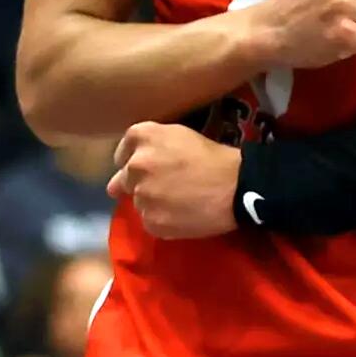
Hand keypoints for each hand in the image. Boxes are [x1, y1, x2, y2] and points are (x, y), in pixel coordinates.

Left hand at [107, 122, 240, 239]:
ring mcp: (142, 195)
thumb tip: (121, 175)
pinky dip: (161, 219)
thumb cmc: (212, 154)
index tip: (148, 166)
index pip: (123, 150)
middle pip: (126, 177)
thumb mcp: (179, 135)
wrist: (235, 185)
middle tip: (165, 185)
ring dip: (151, 201)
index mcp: (143, 137)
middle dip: (140, 181)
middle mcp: (136, 165)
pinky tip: (181, 214)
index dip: (135, 158)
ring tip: (178, 200)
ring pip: (138, 201)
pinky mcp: (151, 221)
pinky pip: (149, 221)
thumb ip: (150, 145)